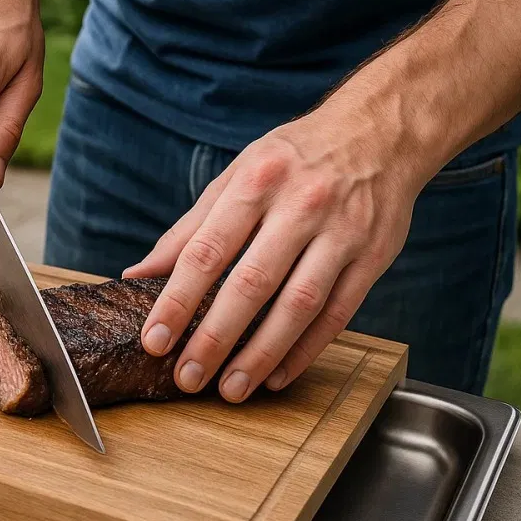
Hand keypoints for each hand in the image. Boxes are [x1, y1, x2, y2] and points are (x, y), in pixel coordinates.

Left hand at [123, 102, 433, 401]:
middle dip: (215, 338)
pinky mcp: (373, 257)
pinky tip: (278, 375)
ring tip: (231, 388)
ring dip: (261, 355)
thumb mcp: (237, 176)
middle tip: (188, 376)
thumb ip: (189, 230)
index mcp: (256, 182)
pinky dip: (306, 350)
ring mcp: (341, 233)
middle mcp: (300, 206)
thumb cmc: (295, 158)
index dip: (177, 300)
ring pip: (298, 306)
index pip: (206, 251)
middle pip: (251, 284)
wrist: (380, 132)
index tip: (155, 339)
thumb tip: (139, 275)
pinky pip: (337, 314)